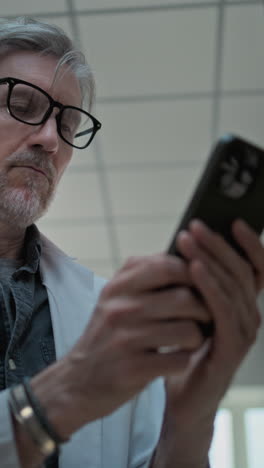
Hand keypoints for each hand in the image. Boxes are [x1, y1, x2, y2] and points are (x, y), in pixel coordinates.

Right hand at [56, 252, 210, 435]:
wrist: (79, 381)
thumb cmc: (108, 335)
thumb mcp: (116, 298)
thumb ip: (145, 276)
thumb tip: (188, 258)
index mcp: (118, 287)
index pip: (166, 266)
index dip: (192, 274)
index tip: (200, 285)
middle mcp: (120, 308)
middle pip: (184, 298)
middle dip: (203, 310)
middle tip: (204, 318)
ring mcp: (125, 339)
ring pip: (187, 330)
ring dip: (197, 337)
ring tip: (190, 340)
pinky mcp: (133, 369)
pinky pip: (180, 360)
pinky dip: (185, 360)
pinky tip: (176, 360)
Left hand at [158, 219, 262, 464]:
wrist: (184, 397)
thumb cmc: (188, 349)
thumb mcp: (193, 310)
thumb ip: (198, 284)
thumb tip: (187, 244)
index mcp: (243, 304)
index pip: (257, 268)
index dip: (251, 244)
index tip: (234, 221)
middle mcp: (250, 315)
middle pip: (242, 270)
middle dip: (218, 244)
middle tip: (194, 225)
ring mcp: (243, 332)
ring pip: (232, 286)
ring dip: (209, 258)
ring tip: (187, 240)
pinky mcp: (231, 347)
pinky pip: (221, 309)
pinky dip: (208, 285)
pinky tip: (193, 269)